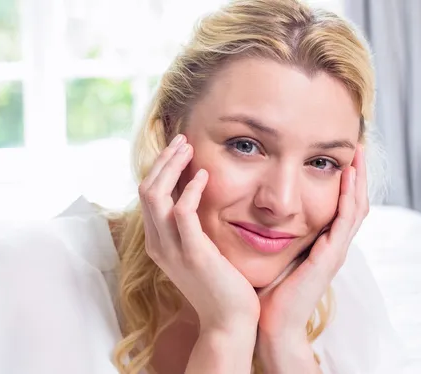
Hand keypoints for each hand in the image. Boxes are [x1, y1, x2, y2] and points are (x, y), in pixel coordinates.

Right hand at [139, 134, 259, 332]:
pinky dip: (190, 189)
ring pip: (156, 195)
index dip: (160, 168)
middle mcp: (157, 243)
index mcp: (157, 242)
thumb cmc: (219, 285)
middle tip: (182, 140)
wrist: (228, 321)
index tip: (178, 150)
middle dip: (163, 161)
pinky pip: (182, 212)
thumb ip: (190, 226)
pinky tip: (203, 176)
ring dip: (171, 167)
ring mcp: (172, 249)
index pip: (148, 195)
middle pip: (146, 190)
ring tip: (189, 149)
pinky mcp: (192, 252)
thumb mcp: (197, 250)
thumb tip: (192, 196)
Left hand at [257, 145, 368, 340]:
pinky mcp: (330, 258)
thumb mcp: (268, 253)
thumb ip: (268, 233)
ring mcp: (334, 251)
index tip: (336, 155)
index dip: (340, 182)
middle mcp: (331, 245)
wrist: (270, 324)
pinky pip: (345, 221)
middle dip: (356, 175)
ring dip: (358, 180)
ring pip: (355, 207)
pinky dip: (348, 198)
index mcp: (318, 243)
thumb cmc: (265, 290)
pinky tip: (347, 178)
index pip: (337, 205)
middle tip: (357, 146)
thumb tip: (249, 209)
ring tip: (358, 153)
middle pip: (352, 202)